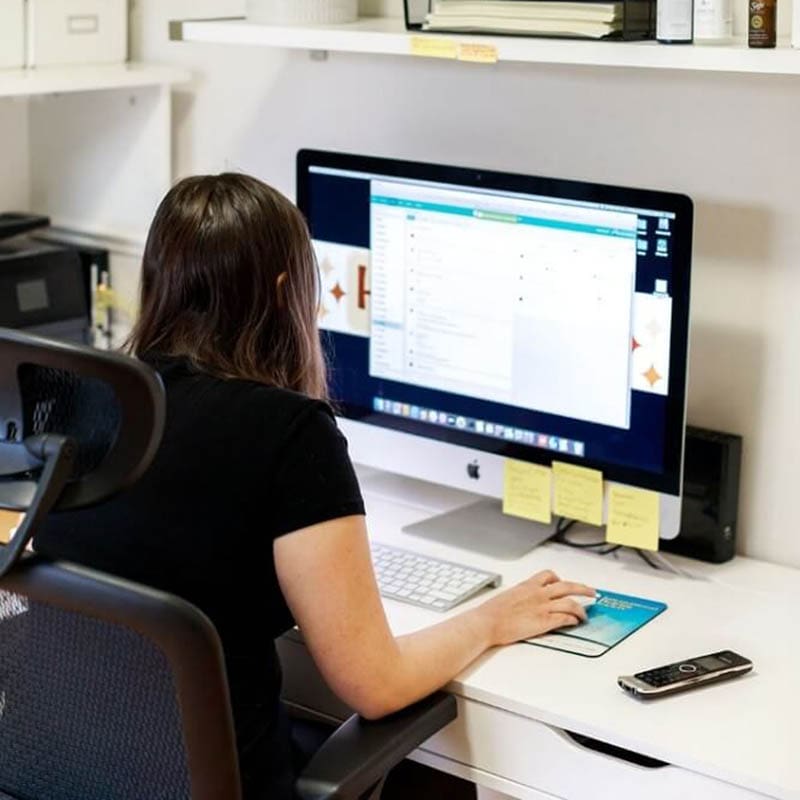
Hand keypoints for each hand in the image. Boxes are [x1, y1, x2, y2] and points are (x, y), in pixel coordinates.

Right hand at [477, 570, 594, 645]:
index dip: (559, 579)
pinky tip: (575, 622)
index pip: (548, 575)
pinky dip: (573, 619)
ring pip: (570, 602)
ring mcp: (542, 607)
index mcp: (527, 586)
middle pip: (567, 586)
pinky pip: (564, 618)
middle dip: (582, 588)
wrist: (487, 622)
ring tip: (585, 614)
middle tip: (591, 591)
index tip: (564, 582)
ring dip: (581, 608)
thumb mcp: (506, 597)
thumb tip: (520, 602)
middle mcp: (537, 594)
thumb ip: (518, 597)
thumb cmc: (491, 612)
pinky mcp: (544, 621)